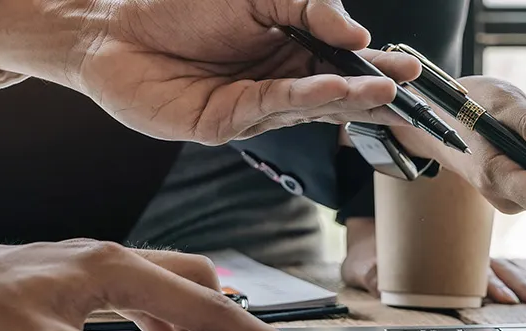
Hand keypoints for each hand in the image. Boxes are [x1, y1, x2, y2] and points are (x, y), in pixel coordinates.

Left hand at [0, 0, 420, 143]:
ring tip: (385, 92)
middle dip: (376, 93)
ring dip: (351, 99)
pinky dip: (309, 99)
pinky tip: (335, 89)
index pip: (345, 63)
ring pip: (313, 105)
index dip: (379, 67)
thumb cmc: (179, 7)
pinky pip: (276, 108)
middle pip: (338, 92)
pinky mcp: (227, 123)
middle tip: (411, 91)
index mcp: (290, 50)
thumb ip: (309, 7)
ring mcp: (255, 107)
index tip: (413, 70)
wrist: (112, 29)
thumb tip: (353, 33)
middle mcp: (278, 82)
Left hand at [340, 219, 525, 304]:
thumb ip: (370, 272)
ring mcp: (469, 257)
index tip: (509, 298)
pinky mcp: (473, 262)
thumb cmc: (371, 252)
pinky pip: (505, 270)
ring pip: (507, 270)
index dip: (491, 285)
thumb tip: (376, 278)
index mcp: (440, 253)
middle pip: (498, 270)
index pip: (470, 270)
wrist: (372, 233)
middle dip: (523, 285)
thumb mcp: (364, 262)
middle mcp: (460, 253)